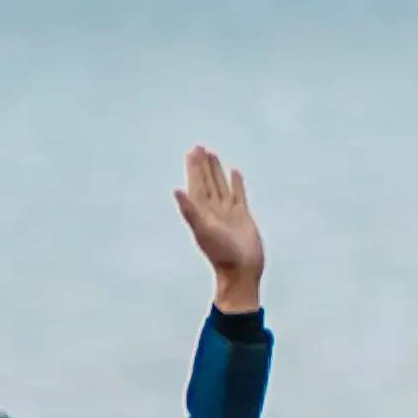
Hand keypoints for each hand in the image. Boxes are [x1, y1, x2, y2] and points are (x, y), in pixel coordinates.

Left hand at [176, 148, 264, 311]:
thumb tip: (176, 190)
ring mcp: (227, 211)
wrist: (242, 269)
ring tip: (212, 154)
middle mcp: (213, 209)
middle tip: (198, 147)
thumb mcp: (203, 230)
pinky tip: (234, 172)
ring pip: (220, 185)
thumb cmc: (221, 253)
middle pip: (206, 181)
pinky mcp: (242, 215)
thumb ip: (190, 210)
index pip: (196, 183)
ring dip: (215, 170)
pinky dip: (235, 182)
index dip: (193, 167)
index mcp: (202, 210)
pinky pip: (237, 193)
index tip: (192, 151)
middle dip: (202, 165)